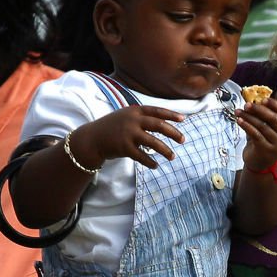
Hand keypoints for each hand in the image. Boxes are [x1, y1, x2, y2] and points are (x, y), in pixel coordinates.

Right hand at [70, 105, 185, 170]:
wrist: (92, 138)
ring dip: (165, 150)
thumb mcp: (126, 116)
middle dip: (173, 133)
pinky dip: (150, 162)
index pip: (157, 111)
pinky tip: (156, 166)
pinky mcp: (124, 147)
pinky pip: (142, 156)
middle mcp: (133, 120)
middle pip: (159, 126)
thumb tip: (164, 123)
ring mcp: (128, 134)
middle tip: (183, 140)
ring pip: (153, 143)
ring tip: (172, 156)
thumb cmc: (112, 128)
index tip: (183, 119)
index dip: (171, 115)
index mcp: (135, 111)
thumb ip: (142, 118)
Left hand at [236, 97, 276, 170]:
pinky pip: (256, 135)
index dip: (275, 104)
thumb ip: (262, 116)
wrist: (259, 164)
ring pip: (262, 126)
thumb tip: (252, 101)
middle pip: (274, 118)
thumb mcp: (265, 129)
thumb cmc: (262, 142)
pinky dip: (247, 126)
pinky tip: (239, 121)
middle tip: (247, 104)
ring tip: (238, 112)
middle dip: (259, 110)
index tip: (263, 99)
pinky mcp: (266, 150)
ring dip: (248, 117)